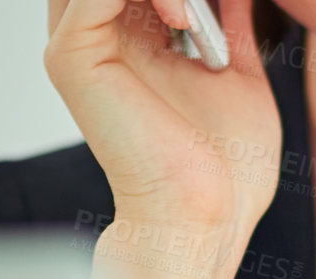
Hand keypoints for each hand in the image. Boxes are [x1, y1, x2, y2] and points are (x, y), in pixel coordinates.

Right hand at [44, 0, 280, 230]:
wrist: (206, 220)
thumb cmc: (226, 174)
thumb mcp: (243, 76)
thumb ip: (233, 22)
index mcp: (128, 32)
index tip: (219, 2)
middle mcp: (92, 30)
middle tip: (205, 3)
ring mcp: (76, 39)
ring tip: (194, 12)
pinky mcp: (73, 54)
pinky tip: (184, 16)